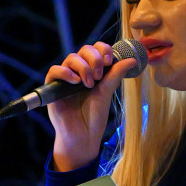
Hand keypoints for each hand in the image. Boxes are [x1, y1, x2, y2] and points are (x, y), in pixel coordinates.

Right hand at [45, 42, 136, 170]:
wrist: (83, 136)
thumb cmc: (94, 117)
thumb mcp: (106, 93)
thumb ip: (115, 75)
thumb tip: (132, 60)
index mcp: (93, 71)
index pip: (96, 49)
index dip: (102, 49)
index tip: (109, 61)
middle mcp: (79, 72)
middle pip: (84, 50)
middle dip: (94, 59)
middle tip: (99, 76)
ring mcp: (65, 79)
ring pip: (71, 58)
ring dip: (83, 67)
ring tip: (89, 84)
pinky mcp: (53, 88)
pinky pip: (54, 70)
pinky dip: (65, 72)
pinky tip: (76, 81)